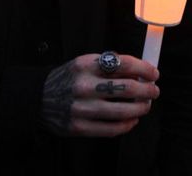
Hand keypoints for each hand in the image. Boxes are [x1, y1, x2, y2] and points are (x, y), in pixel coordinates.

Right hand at [40, 53, 159, 136]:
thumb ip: (109, 64)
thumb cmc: (68, 79)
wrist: (37, 98)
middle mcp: (84, 86)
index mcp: (86, 65)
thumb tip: (140, 72)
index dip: (144, 69)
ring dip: (141, 108)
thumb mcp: (84, 63)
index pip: (124, 64)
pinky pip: (111, 129)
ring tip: (145, 105)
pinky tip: (132, 120)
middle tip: (153, 91)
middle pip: (127, 88)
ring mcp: (81, 108)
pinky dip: (127, 125)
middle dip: (147, 90)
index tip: (153, 73)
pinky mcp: (79, 127)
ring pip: (123, 111)